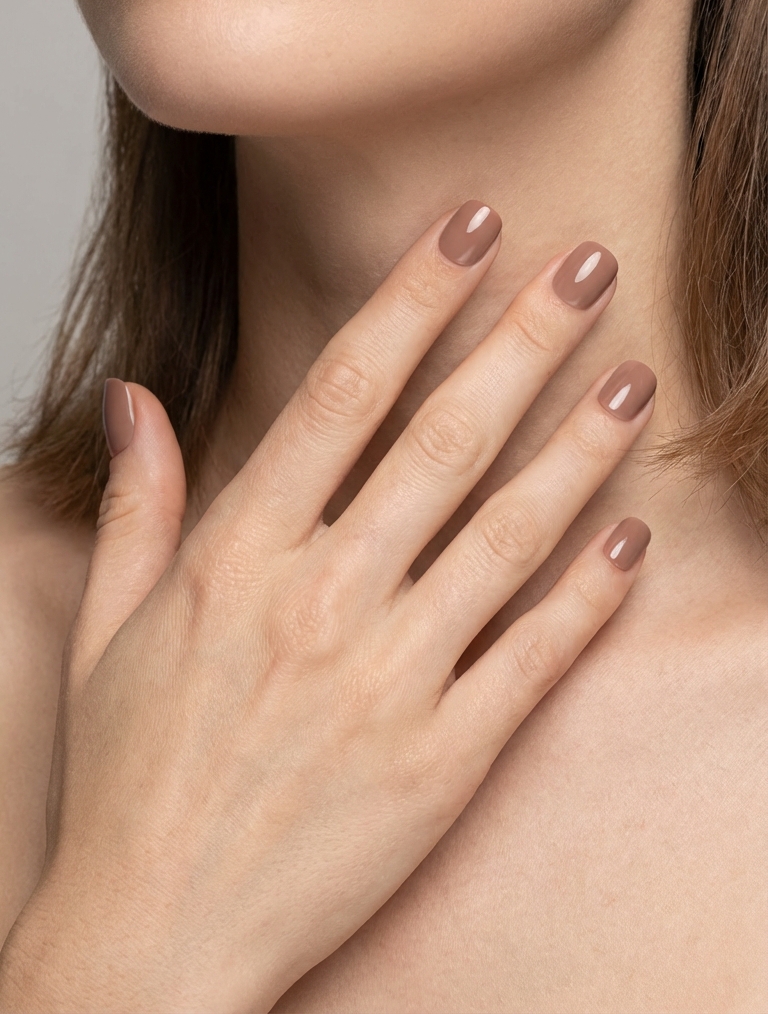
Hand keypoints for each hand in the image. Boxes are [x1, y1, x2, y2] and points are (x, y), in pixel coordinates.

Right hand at [0, 202, 654, 1013]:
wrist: (153, 943)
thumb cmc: (130, 780)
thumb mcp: (107, 629)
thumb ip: (138, 502)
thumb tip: (136, 395)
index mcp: (239, 557)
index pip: (342, 392)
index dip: (414, 298)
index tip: (468, 229)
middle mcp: (320, 604)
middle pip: (444, 440)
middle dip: (524, 340)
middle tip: (589, 265)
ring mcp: (388, 683)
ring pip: (508, 536)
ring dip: (579, 448)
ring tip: (635, 378)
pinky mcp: (443, 762)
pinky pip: (534, 657)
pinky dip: (589, 593)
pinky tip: (630, 531)